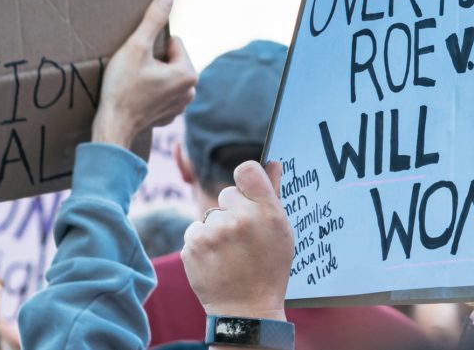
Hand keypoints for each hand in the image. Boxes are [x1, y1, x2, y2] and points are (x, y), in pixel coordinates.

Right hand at [92, 0, 197, 148]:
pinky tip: (137, 97)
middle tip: (135, 72)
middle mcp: (191, 90)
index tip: (139, 60)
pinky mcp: (169, 115)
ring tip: (135, 84)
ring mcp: (181, 105)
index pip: (173, 43)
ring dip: (153, 74)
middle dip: (154, 61)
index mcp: (188, 73)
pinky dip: (151, 91)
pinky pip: (162, 92)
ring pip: (166, 75)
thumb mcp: (136, 47)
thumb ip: (153, 20)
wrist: (113, 125)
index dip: (152, 47)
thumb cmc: (122, 87)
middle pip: (171, 59)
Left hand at [181, 161, 291, 321]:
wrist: (247, 309)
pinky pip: (195, 231)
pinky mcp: (193, 246)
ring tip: (230, 253)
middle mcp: (239, 219)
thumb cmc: (269, 268)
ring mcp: (213, 233)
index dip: (246, 181)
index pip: (246, 170)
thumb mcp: (281, 232)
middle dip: (233, 210)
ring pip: (210, 214)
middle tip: (243, 237)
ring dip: (217, 229)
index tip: (247, 194)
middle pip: (227, 194)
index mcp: (266, 212)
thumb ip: (273, 194)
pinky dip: (203, 243)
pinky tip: (217, 260)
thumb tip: (273, 162)